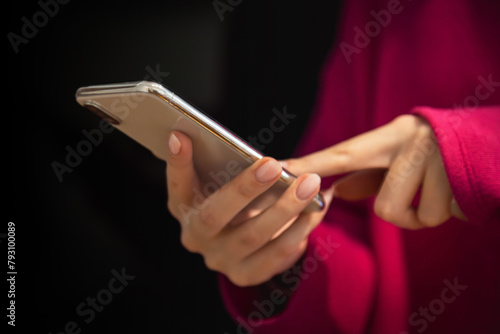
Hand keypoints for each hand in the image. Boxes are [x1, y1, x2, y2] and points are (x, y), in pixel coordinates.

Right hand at [165, 131, 333, 286]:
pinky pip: (276, 255)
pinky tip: (315, 211)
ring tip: (311, 184)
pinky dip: (299, 231)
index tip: (182, 136)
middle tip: (274, 165)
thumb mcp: (220, 182)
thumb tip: (213, 141)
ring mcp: (220, 260)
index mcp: (184, 209)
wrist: (241, 242)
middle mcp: (196, 238)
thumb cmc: (233, 198)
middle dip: (246, 188)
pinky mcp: (246, 275)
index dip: (178, 164)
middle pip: (217, 215)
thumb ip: (218, 163)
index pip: (177, 186)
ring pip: (254, 236)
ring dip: (285, 209)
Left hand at [282, 115, 465, 228]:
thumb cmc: (437, 149)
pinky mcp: (461, 174)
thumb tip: (336, 191)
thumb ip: (368, 175)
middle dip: (404, 211)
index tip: (278, 170)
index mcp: (388, 137)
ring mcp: (436, 158)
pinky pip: (444, 215)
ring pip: (417, 215)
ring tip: (445, 188)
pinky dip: (452, 211)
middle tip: (423, 193)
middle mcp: (409, 143)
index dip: (309, 166)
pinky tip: (460, 190)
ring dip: (431, 212)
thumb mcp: (400, 155)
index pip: (341, 155)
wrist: (488, 139)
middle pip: (387, 207)